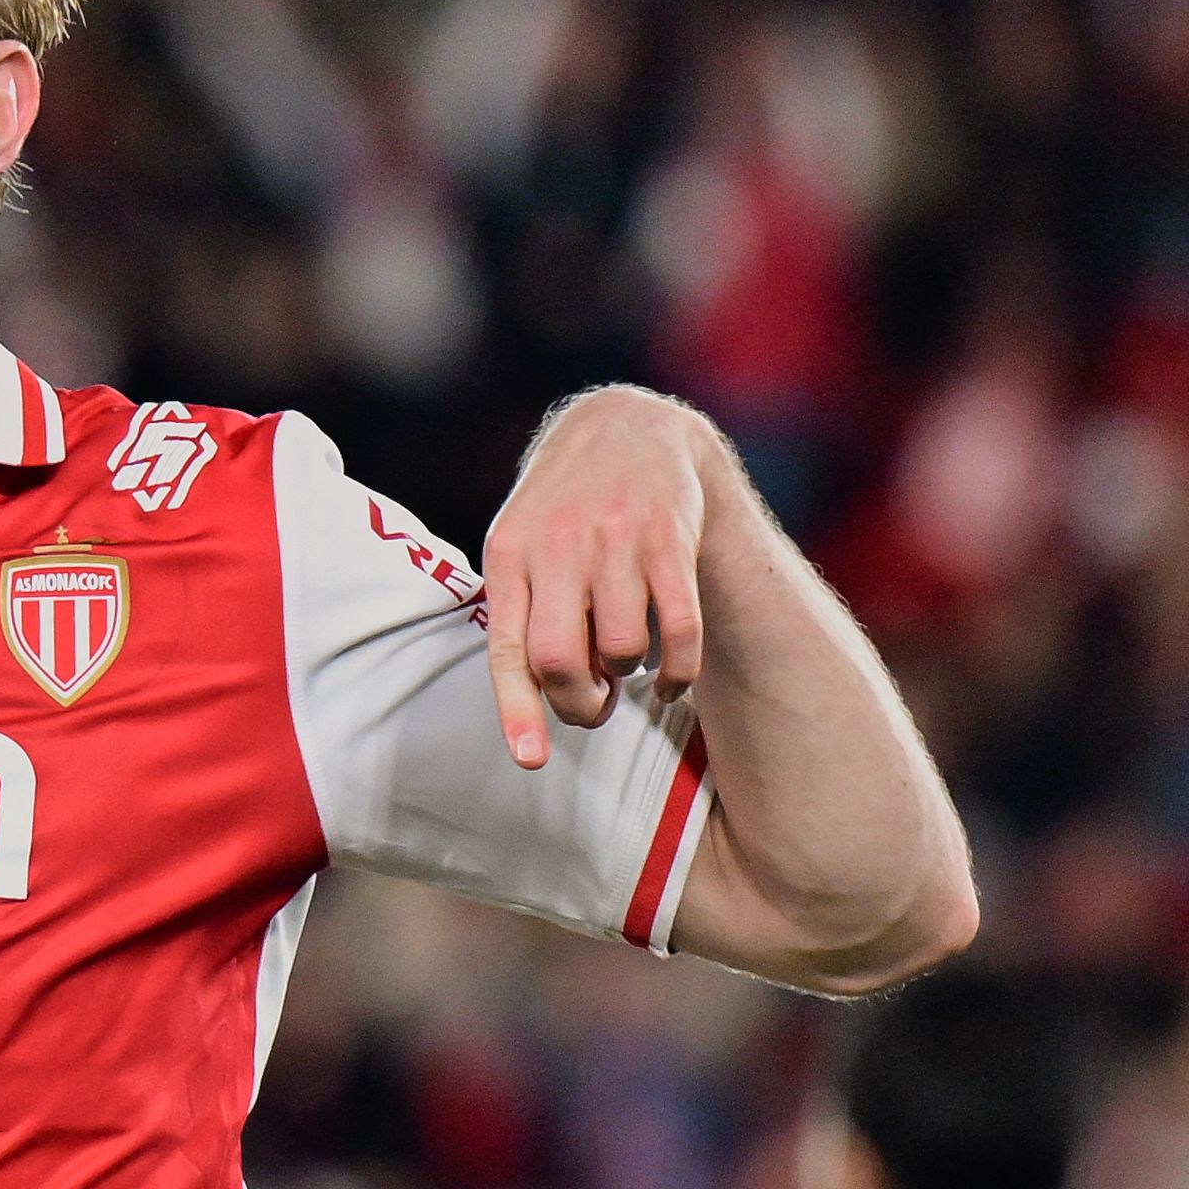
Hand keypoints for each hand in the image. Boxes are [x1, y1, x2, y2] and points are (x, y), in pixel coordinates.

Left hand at [482, 387, 714, 768]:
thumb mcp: (520, 545)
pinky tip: (672, 680)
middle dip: (579, 702)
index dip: (517, 711)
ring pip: (622, 649)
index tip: (531, 760)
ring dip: (628, 678)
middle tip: (593, 706)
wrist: (627, 428)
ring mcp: (618, 540)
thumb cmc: (562, 510)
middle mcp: (559, 544)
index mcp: (510, 554)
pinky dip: (679, 672)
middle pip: (560, 657)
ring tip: (626, 666)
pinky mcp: (671, 540)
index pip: (509, 648)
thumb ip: (522, 615)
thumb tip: (537, 710)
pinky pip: (679, 631)